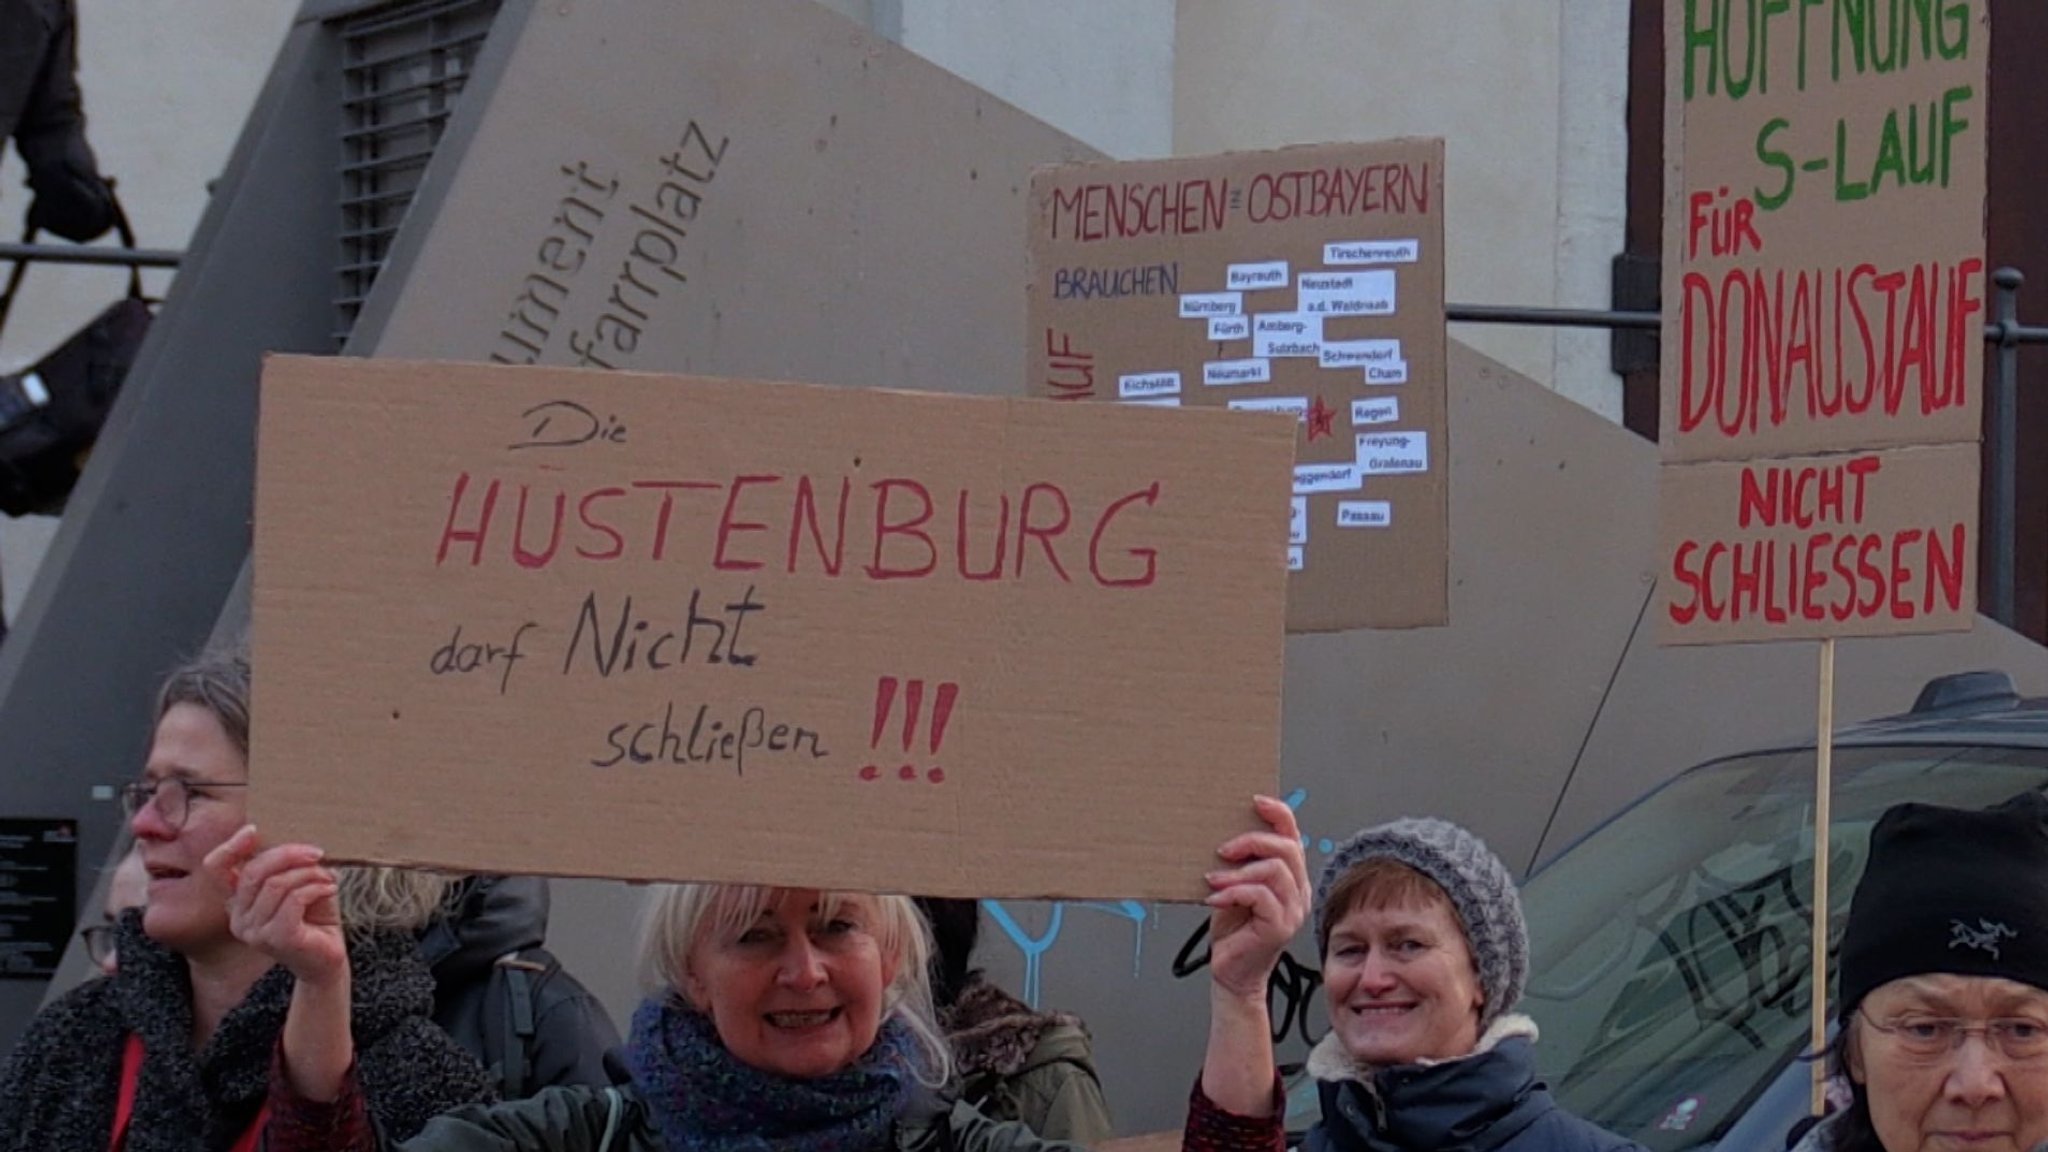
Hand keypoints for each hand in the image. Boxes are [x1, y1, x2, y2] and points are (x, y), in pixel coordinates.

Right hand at [205, 825, 347, 987]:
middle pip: (254, 872)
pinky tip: (330, 889)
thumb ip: (285, 867)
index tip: (253, 830)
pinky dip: (315, 888)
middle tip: (317, 854)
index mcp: (239, 903)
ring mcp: (255, 932)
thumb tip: (289, 844)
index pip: (217, 870)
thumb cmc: (315, 917)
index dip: (230, 847)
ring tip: (328, 879)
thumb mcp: (298, 884)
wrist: (328, 958)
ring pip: (277, 884)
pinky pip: (293, 900)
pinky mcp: (277, 939)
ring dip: (308, 874)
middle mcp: (239, 918)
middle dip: (288, 855)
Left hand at [1204, 794, 1309, 1001]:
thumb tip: (1222, 833)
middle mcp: (1298, 891)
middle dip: (1252, 842)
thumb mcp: (1234, 886)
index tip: (1255, 801)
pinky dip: (1233, 892)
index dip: (1278, 813)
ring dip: (1238, 871)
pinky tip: (1214, 899)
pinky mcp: (1281, 927)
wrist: (1231, 972)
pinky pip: (1260, 896)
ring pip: (1275, 870)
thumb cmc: (1233, 931)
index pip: (1293, 835)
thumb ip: (1239, 864)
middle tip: (1223, 850)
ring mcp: (1293, 910)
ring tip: (1214, 880)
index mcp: (1291, 877)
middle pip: (1287, 848)